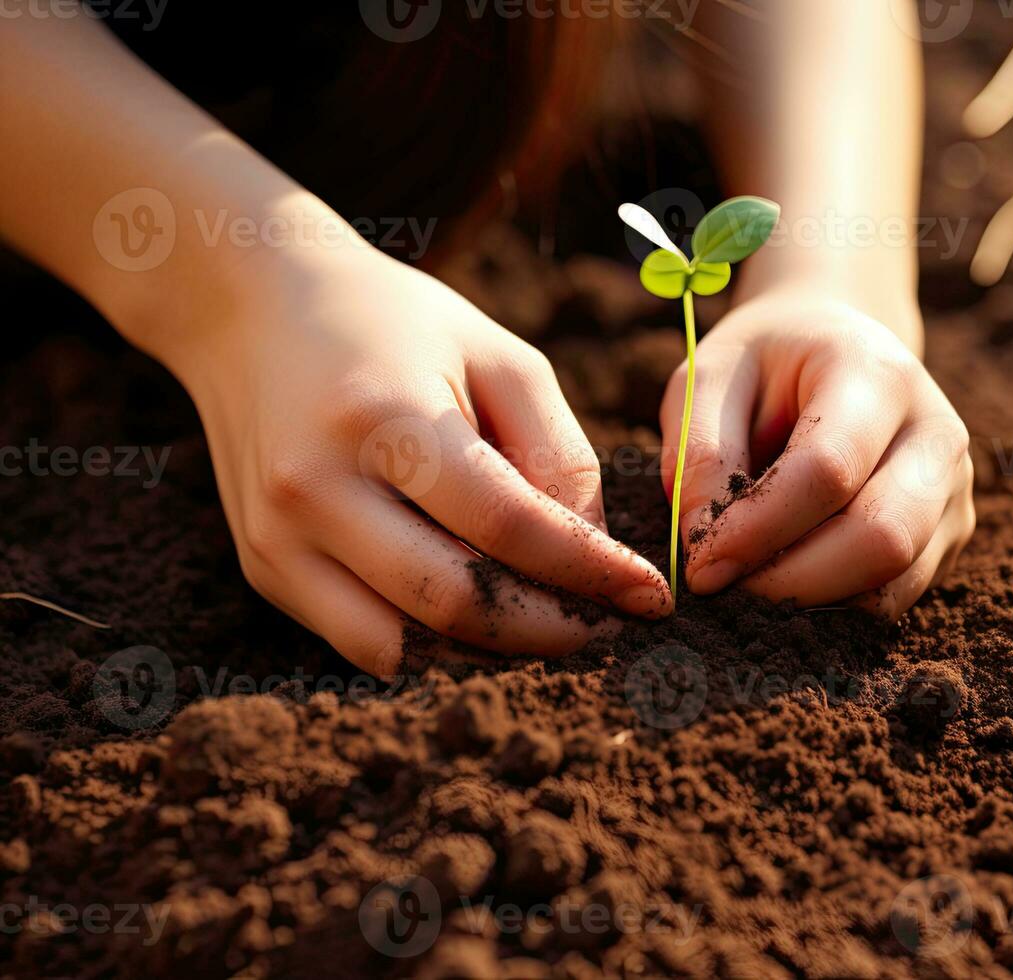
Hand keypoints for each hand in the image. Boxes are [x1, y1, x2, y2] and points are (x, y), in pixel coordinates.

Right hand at [163, 244, 670, 676]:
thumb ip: (558, 453)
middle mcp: (316, 486)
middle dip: (549, 630)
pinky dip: (431, 644)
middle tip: (604, 625)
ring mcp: (277, 537)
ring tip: (546, 622)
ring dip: (489, 652)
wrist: (253, 308)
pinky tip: (476, 611)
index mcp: (384, 417)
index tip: (651, 597)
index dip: (592, 573)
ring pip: (404, 646)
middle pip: (454, 603)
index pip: (508, 527)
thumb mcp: (498, 356)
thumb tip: (592, 555)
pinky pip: (361, 641)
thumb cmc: (396, 326)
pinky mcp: (261, 567)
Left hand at [661, 286, 973, 616]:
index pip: (828, 470)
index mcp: (878, 374)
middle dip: (791, 583)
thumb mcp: (710, 377)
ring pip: (894, 583)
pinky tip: (787, 582)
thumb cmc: (764, 366)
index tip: (699, 567)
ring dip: (811, 603)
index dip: (759, 530)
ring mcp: (954, 488)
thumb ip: (699, 453)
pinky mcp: (951, 534)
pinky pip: (895, 598)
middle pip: (881, 537)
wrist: (835, 349)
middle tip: (724, 589)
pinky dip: (834, 606)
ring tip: (749, 584)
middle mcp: (936, 432)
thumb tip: (707, 547)